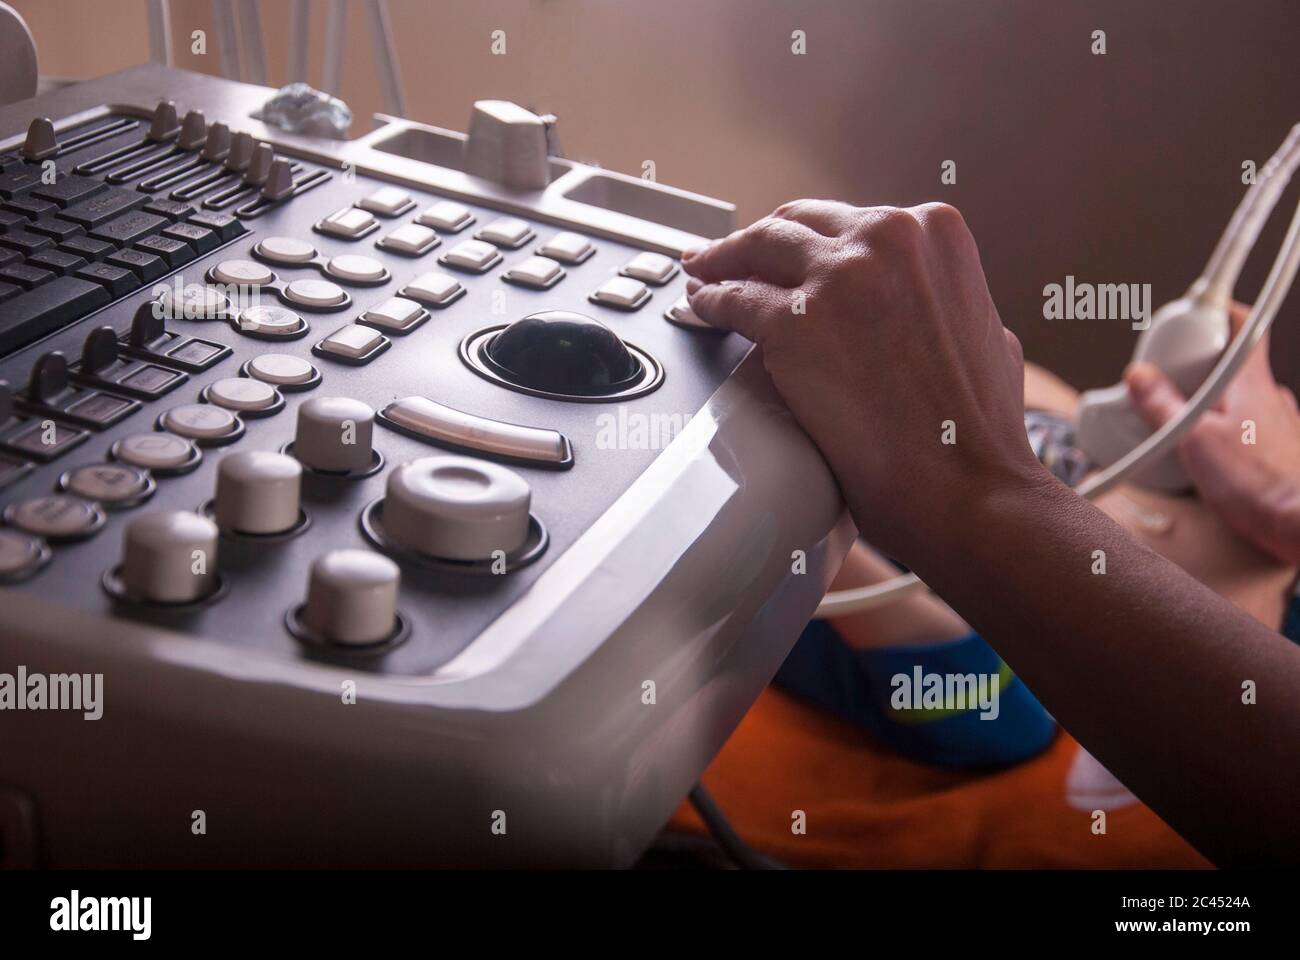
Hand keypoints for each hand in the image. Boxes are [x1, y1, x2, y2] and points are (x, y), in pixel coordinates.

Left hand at [681, 200, 1049, 562]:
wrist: (964, 482)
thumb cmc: (976, 428)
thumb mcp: (986, 328)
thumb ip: (945, 299)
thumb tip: (922, 302)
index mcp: (934, 231)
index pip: (850, 221)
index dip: (812, 240)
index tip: (790, 252)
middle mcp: (885, 238)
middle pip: (797, 226)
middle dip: (760, 241)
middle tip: (732, 256)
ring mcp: (836, 277)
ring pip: (758, 250)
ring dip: (723, 261)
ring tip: (703, 272)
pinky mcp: (792, 322)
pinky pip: (733, 301)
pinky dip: (709, 303)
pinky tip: (700, 308)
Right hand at [1125, 303, 1299, 565]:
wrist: (1299, 522)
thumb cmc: (1259, 483)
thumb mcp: (1193, 439)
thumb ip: (1163, 405)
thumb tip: (1140, 377)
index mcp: (1250, 381)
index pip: (1246, 325)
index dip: (1221, 311)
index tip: (1196, 310)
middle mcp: (1268, 396)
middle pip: (1232, 362)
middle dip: (1197, 367)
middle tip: (1168, 379)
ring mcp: (1275, 423)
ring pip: (1236, 398)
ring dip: (1208, 403)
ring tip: (1179, 423)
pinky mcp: (1274, 451)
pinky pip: (1243, 428)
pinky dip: (1221, 431)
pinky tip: (1203, 454)